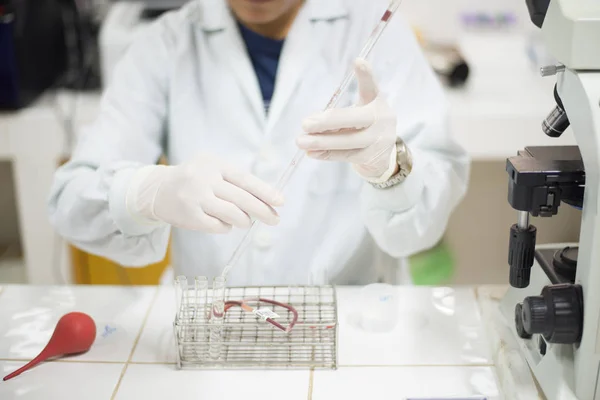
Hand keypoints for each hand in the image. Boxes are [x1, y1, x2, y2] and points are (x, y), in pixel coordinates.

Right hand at [126, 153, 283, 232]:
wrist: (157, 190)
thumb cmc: (194, 180)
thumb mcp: (212, 170)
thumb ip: (235, 181)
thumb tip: (266, 200)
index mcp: (214, 164)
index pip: (245, 179)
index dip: (265, 191)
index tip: (280, 202)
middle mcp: (204, 179)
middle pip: (242, 198)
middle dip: (262, 211)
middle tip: (275, 220)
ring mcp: (195, 198)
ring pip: (232, 214)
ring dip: (244, 220)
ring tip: (246, 221)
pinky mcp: (189, 216)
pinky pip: (218, 226)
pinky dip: (226, 227)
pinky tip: (225, 223)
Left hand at [297, 58, 397, 181]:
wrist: (383, 155)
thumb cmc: (365, 127)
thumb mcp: (360, 111)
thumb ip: (339, 114)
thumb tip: (311, 122)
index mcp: (377, 103)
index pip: (371, 88)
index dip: (366, 75)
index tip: (358, 61)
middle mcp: (381, 119)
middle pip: (353, 119)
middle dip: (327, 122)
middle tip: (305, 124)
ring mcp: (378, 140)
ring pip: (347, 141)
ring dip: (322, 142)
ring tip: (301, 141)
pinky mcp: (370, 157)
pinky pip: (345, 156)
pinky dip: (327, 154)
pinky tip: (311, 152)